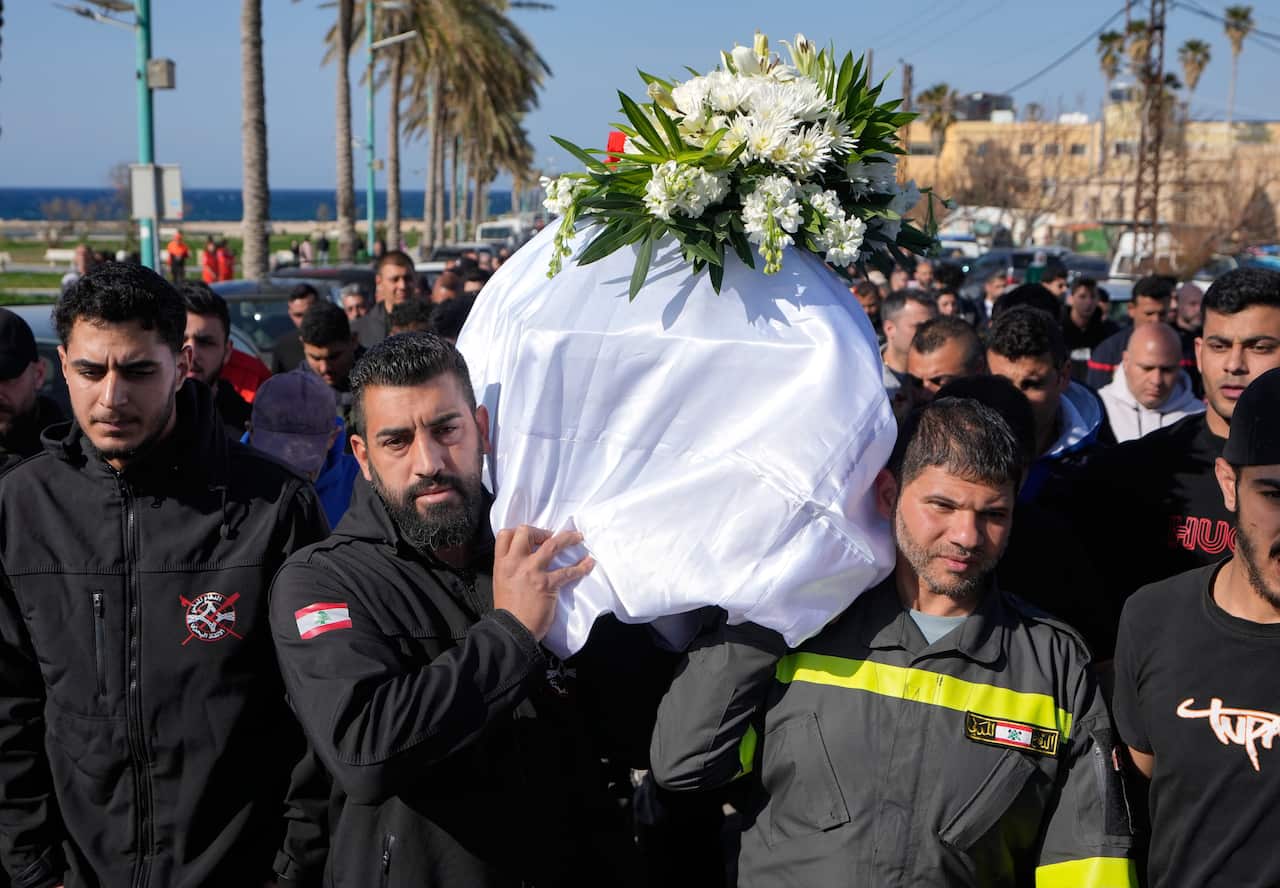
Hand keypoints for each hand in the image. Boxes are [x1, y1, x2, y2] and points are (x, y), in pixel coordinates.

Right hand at [493, 526, 593, 640]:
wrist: (512, 631)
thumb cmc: (508, 611)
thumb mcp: (501, 583)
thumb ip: (511, 569)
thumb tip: (523, 561)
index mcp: (502, 564)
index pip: (506, 535)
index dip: (520, 532)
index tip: (532, 537)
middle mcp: (515, 563)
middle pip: (527, 532)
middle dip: (541, 531)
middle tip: (551, 537)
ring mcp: (532, 571)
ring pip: (552, 544)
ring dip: (567, 538)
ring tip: (578, 537)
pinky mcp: (548, 584)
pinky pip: (568, 571)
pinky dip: (581, 566)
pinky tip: (589, 564)